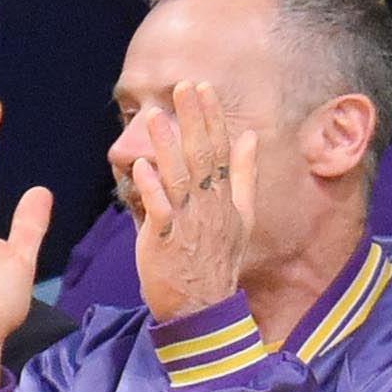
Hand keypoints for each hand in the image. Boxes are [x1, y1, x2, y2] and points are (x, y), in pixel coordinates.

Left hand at [126, 80, 259, 321]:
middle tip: (183, 87)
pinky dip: (151, 188)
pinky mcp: (167, 240)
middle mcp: (210, 205)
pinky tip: (140, 166)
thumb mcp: (242, 215)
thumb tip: (250, 138)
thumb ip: (244, 174)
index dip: (211, 118)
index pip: (221, 150)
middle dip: (192, 120)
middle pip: (202, 156)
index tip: (203, 88)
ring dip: (167, 146)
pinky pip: (159, 210)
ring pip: (179, 178)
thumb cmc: (217, 258)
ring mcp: (189, 222)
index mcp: (226, 197)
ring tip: (156, 116)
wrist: (205, 304)